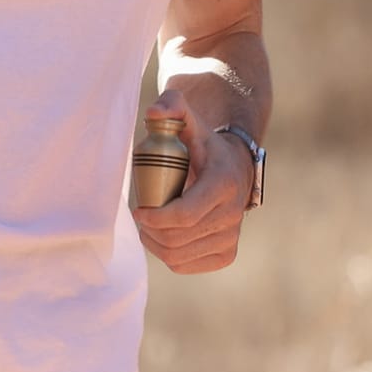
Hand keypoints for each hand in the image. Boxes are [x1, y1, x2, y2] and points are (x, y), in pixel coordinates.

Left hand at [130, 88, 253, 273]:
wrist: (231, 165)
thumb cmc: (201, 142)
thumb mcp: (188, 119)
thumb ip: (171, 105)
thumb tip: (154, 112)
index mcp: (224, 185)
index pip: (184, 215)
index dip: (155, 217)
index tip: (138, 210)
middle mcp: (233, 214)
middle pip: (178, 238)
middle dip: (151, 230)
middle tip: (140, 216)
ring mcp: (232, 238)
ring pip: (179, 256)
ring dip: (156, 244)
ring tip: (148, 225)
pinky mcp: (226, 254)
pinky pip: (186, 265)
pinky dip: (169, 256)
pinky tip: (165, 237)